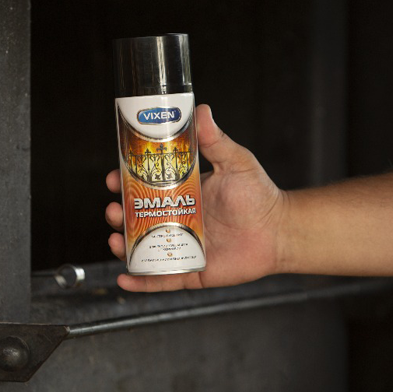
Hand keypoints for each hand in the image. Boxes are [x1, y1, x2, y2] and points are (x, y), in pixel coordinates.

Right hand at [105, 104, 286, 291]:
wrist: (279, 230)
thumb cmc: (258, 195)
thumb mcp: (234, 161)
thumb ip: (215, 139)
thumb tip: (201, 110)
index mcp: (180, 194)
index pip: (144, 187)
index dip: (124, 183)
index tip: (112, 178)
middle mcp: (175, 220)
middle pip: (136, 219)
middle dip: (119, 214)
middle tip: (114, 210)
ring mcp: (181, 247)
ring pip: (143, 249)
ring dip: (123, 246)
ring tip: (116, 239)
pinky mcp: (191, 272)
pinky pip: (161, 279)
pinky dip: (140, 281)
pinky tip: (124, 278)